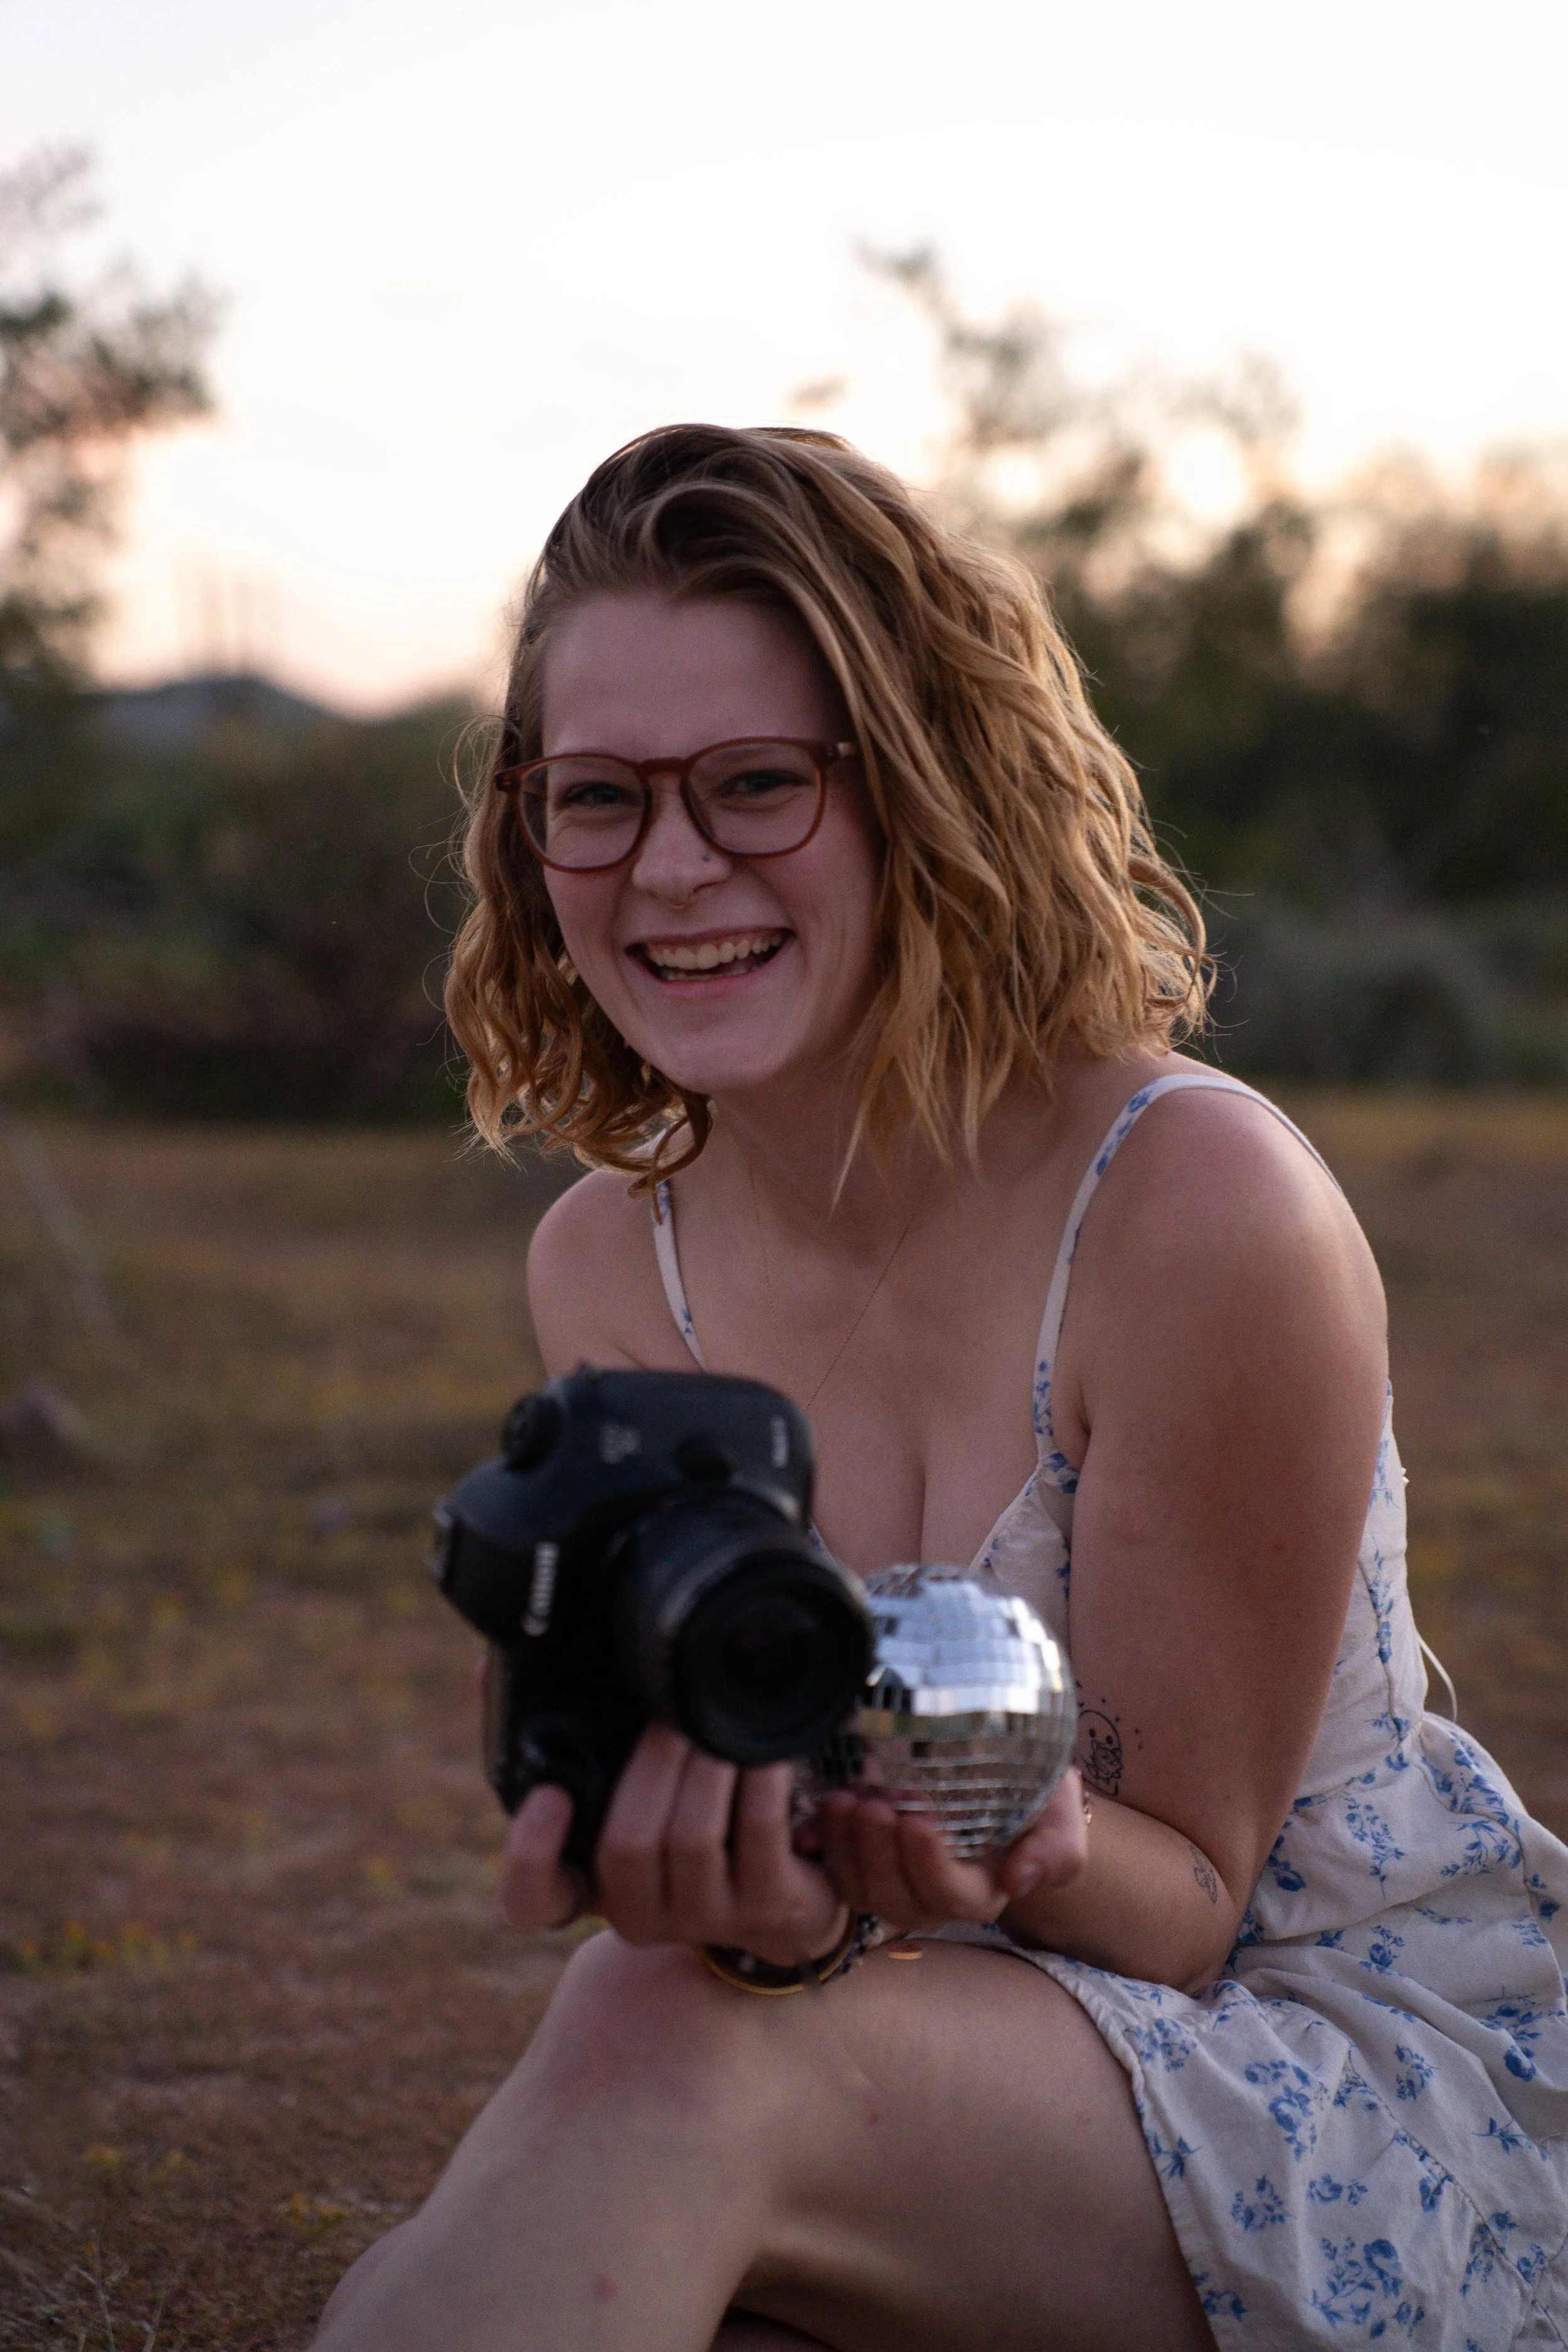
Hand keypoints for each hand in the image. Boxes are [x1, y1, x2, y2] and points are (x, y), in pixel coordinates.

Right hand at [500, 1720, 847, 1964]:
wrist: (788, 1898)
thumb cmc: (690, 1819)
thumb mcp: (626, 1783)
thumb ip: (561, 1729)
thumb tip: (485, 1667)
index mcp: (592, 1882)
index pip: (534, 1900)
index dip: (531, 1854)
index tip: (550, 1795)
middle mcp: (640, 1910)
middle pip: (628, 1845)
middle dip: (654, 1766)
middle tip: (679, 1712)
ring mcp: (705, 1917)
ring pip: (694, 1840)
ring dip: (712, 1768)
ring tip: (730, 1719)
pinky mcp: (771, 1911)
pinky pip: (764, 1838)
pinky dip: (770, 1787)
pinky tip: (778, 1749)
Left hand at [812, 1766, 1089, 1934]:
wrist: (997, 1766)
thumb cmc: (1033, 1793)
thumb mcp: (1058, 1815)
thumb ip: (1053, 1851)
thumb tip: (1018, 1880)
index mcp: (981, 1892)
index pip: (953, 1895)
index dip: (931, 1865)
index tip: (918, 1820)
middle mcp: (932, 1897)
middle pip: (898, 1898)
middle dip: (879, 1855)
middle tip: (871, 1807)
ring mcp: (893, 1881)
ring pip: (861, 1888)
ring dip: (846, 1848)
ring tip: (842, 1800)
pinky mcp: (861, 1860)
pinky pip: (833, 1868)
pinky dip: (820, 1846)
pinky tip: (809, 1824)